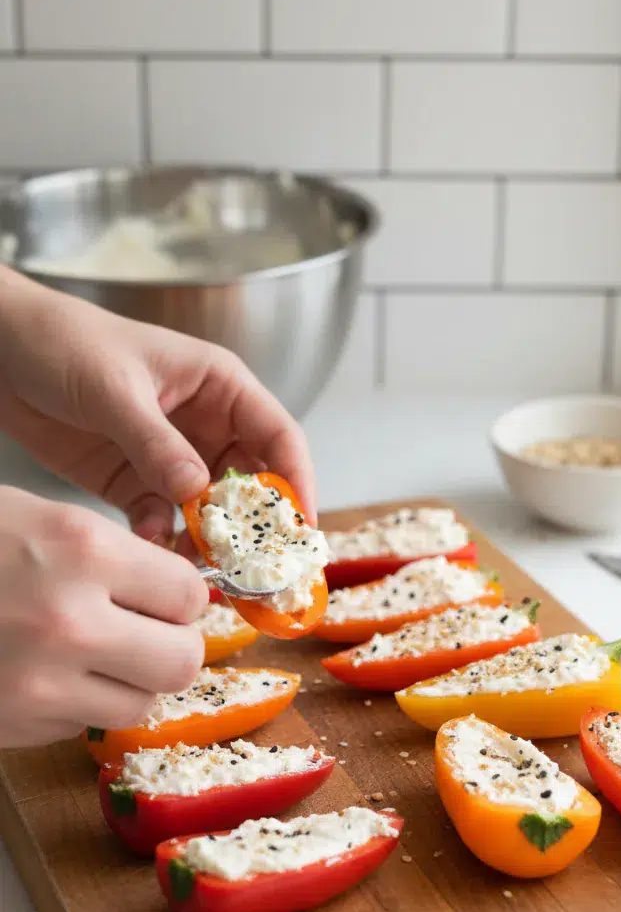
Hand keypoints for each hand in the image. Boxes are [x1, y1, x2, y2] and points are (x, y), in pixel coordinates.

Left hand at [0, 267, 316, 541]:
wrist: (0, 350)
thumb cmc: (64, 342)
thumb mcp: (114, 389)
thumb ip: (156, 443)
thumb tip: (198, 492)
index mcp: (219, 386)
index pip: (278, 436)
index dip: (296, 482)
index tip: (299, 527)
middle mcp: (205, 424)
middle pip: (252, 482)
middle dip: (256, 525)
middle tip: (256, 566)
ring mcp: (171, 456)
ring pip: (210, 510)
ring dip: (209, 540)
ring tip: (202, 569)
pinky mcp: (134, 482)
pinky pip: (163, 520)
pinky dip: (162, 539)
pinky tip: (151, 548)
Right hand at [0, 487, 207, 747]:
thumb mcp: (34, 518)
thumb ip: (111, 555)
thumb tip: (179, 593)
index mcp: (80, 551)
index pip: (189, 593)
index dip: (181, 596)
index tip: (165, 595)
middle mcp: (69, 622)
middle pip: (181, 662)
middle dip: (170, 647)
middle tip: (145, 632)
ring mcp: (39, 683)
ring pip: (138, 703)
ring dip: (125, 681)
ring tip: (87, 651)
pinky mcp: (14, 725)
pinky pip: (81, 723)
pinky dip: (74, 703)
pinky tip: (39, 669)